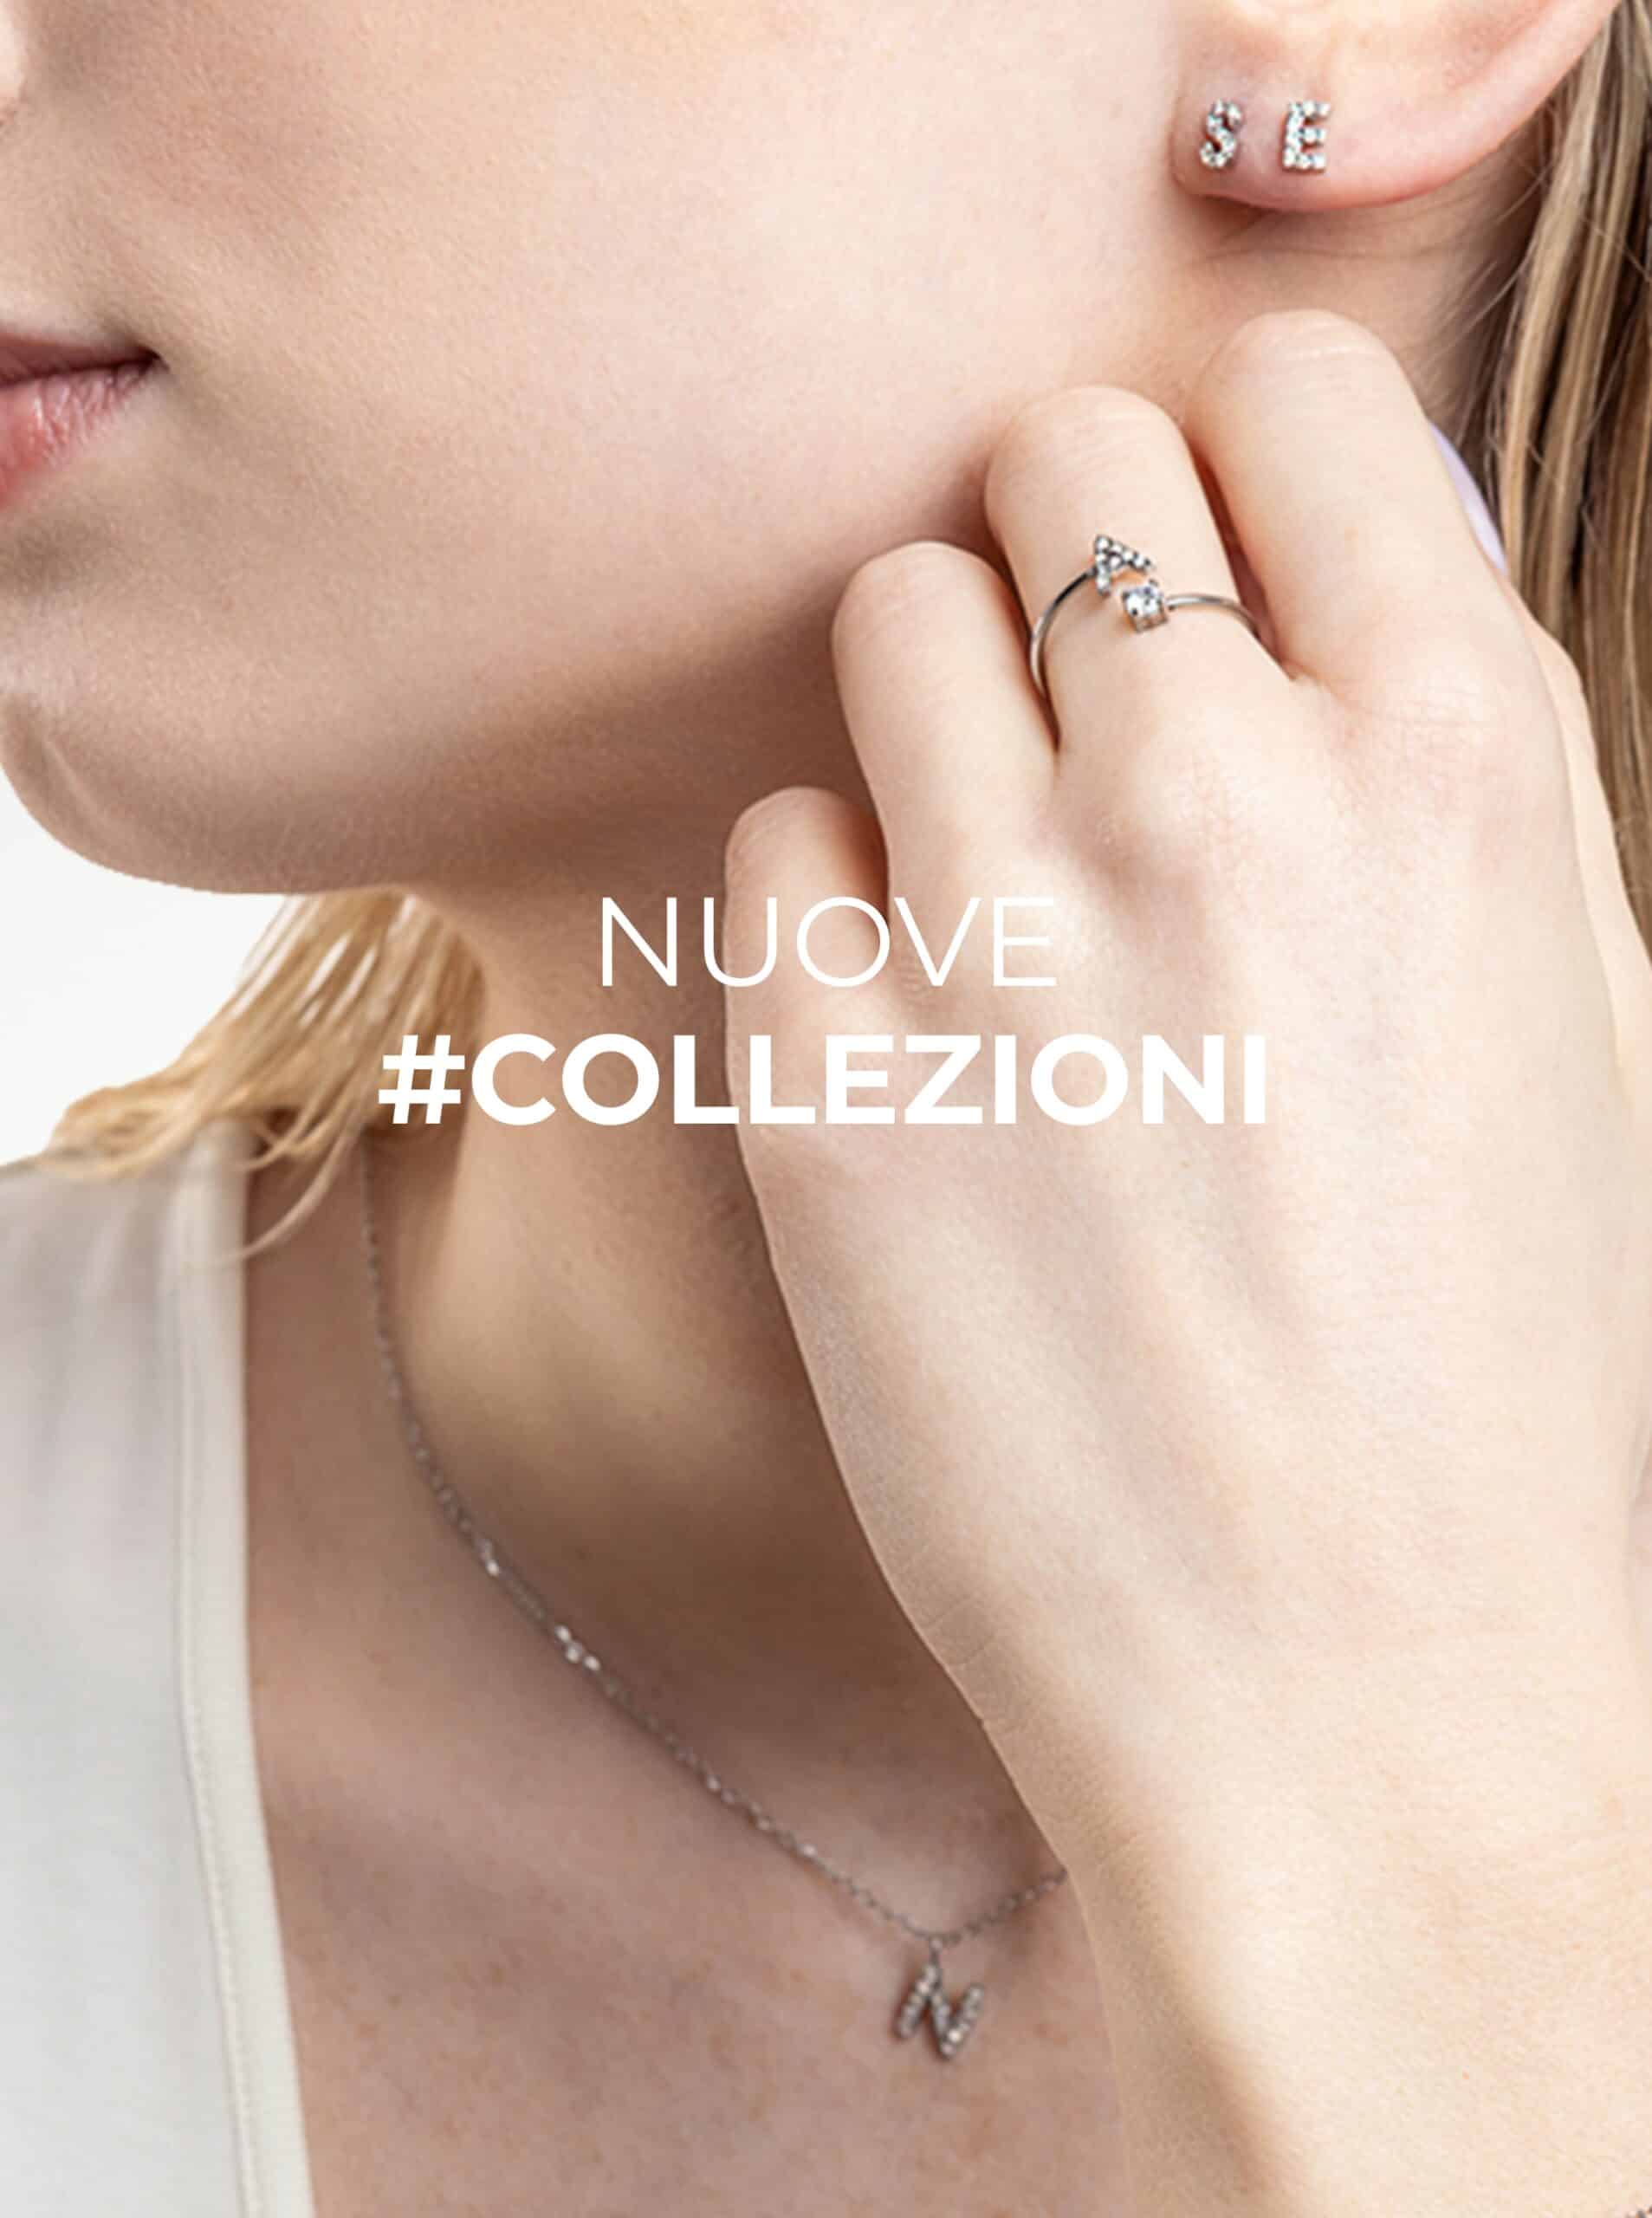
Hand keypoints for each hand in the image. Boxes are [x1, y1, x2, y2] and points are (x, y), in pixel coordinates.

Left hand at [722, 311, 1651, 1875]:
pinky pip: (777, 843)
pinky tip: (927, 1042)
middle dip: (1071, 551)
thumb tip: (1297, 573)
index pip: (1279, 391)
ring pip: (892, 620)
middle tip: (1091, 704)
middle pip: (1056, 457)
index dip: (1236, 448)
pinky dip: (838, 907)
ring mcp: (1005, 937)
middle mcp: (1224, 800)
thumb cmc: (1500, 1376)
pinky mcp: (825, 1079)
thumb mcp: (1564, 1010)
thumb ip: (1428, 756)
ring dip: (942, 711)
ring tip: (1006, 886)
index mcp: (1457, 759)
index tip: (1216, 540)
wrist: (1359, 1701)